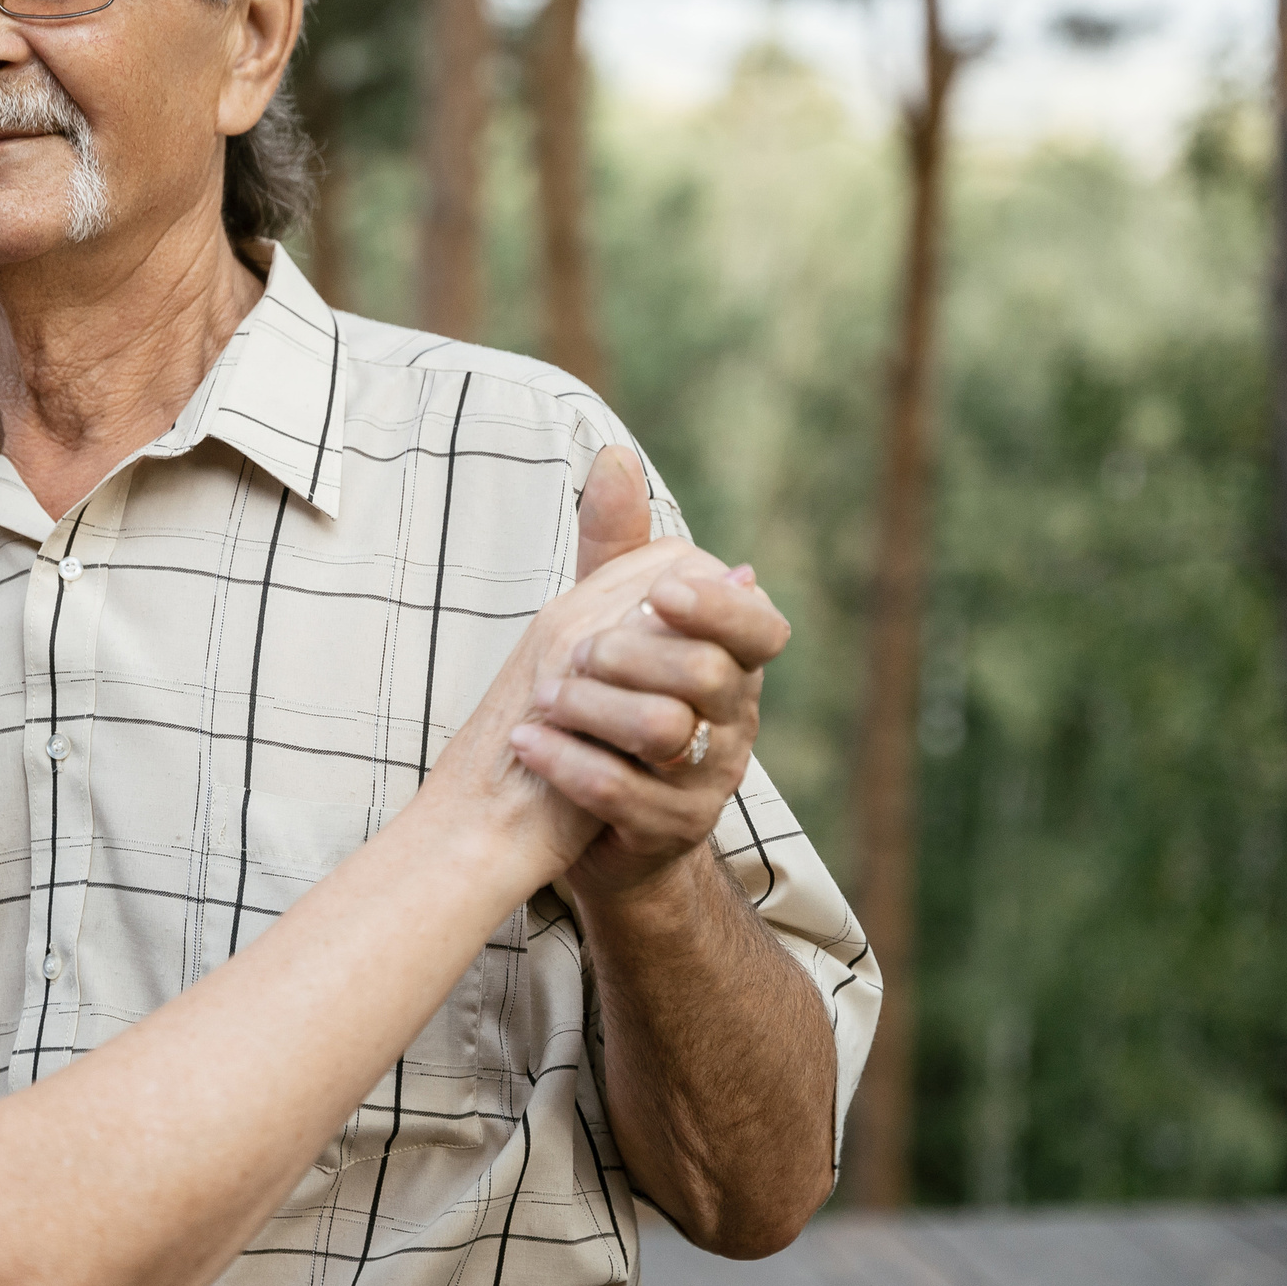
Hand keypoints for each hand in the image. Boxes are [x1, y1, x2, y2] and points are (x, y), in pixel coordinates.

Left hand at [428, 447, 723, 876]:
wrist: (593, 818)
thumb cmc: (610, 703)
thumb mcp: (611, 619)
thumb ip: (616, 549)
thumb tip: (613, 455)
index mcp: (730, 662)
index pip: (762, 627)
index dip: (718, 607)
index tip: (661, 594)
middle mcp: (734, 720)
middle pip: (709, 674)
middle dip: (632, 654)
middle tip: (574, 651)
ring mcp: (708, 780)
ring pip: (667, 733)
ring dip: (594, 708)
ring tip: (540, 697)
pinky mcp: (670, 830)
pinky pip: (624, 794)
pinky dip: (566, 762)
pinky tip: (524, 739)